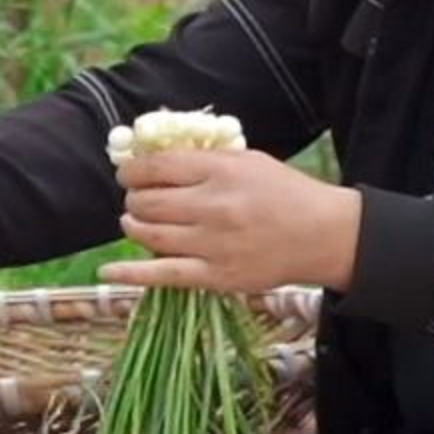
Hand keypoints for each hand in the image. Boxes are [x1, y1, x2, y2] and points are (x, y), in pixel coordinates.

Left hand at [104, 148, 361, 294]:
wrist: (325, 235)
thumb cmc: (285, 193)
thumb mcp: (248, 161)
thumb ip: (204, 160)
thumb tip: (155, 158)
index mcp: (222, 172)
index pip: (158, 167)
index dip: (133, 170)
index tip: (129, 174)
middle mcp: (213, 207)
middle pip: (148, 202)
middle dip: (134, 199)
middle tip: (137, 199)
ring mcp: (212, 244)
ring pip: (150, 234)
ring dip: (134, 225)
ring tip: (136, 221)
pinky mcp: (215, 275)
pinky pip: (162, 274)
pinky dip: (130, 272)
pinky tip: (107, 269)